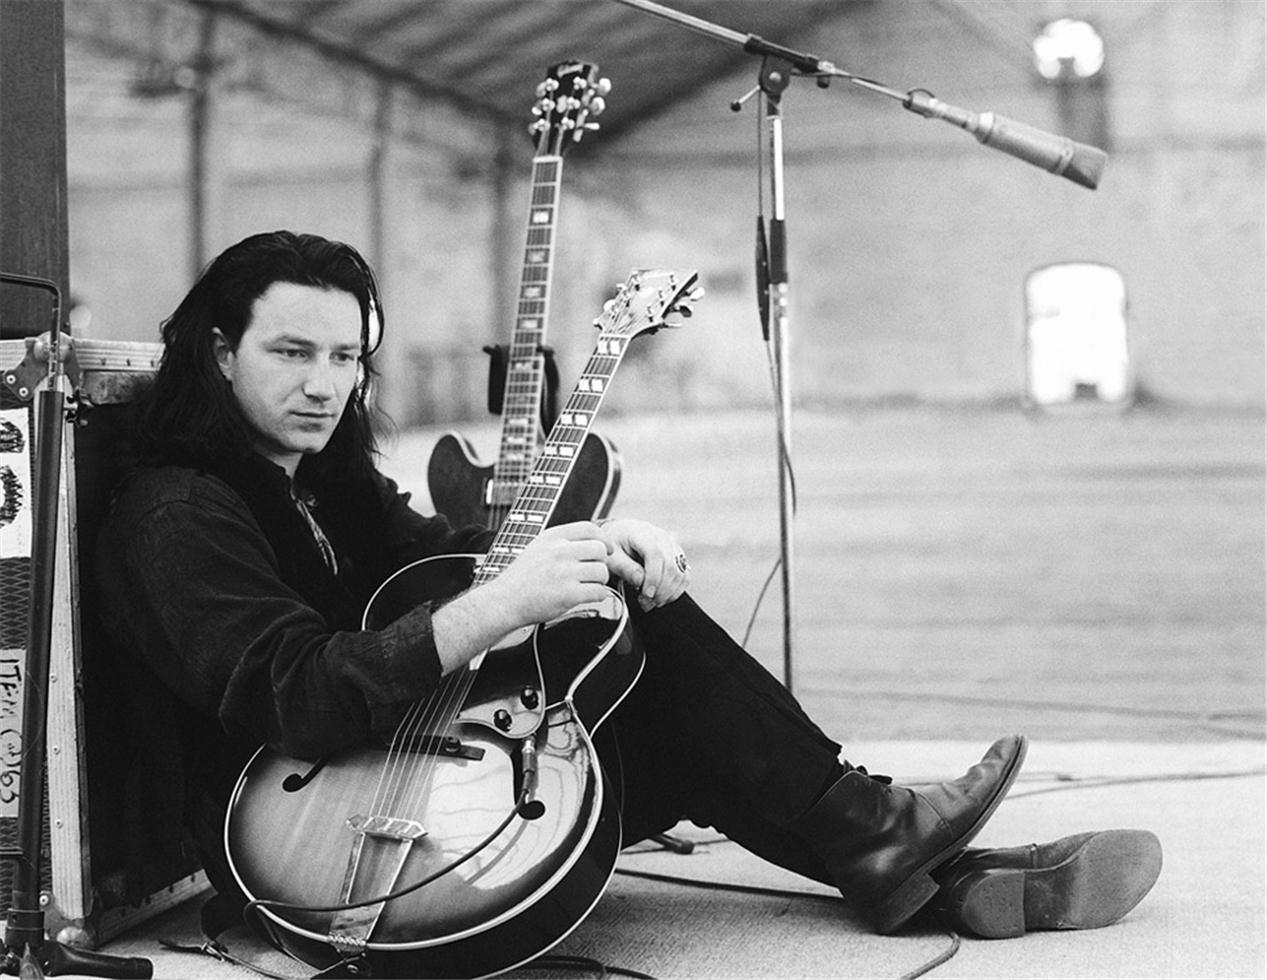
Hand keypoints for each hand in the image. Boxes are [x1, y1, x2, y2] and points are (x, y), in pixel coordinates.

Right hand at [486, 521, 613, 625]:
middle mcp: (559, 552)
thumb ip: (562, 542)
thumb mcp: (538, 547)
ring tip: (588, 585)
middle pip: (599, 549)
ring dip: (600, 581)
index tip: (606, 549)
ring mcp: (565, 573)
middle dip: (601, 561)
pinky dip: (598, 595)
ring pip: (602, 572)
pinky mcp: (569, 594)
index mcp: (552, 537)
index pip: (589, 528)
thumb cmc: (521, 578)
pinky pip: (599, 591)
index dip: (603, 539)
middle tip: (595, 571)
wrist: (505, 601)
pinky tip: (588, 596)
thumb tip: (592, 540)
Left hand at [598, 517, 690, 609]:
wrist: (622, 534)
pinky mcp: (678, 557)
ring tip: (650, 603)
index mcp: (643, 533)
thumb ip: (624, 567)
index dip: (653, 577)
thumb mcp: (611, 556)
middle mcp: (662, 538)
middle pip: (671, 566)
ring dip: (668, 593)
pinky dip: (675, 591)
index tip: (646, 594)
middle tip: (645, 603)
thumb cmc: (615, 545)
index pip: (656, 554)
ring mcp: (673, 547)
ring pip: (680, 573)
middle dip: (660, 590)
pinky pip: (684, 576)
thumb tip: (640, 581)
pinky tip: (660, 598)